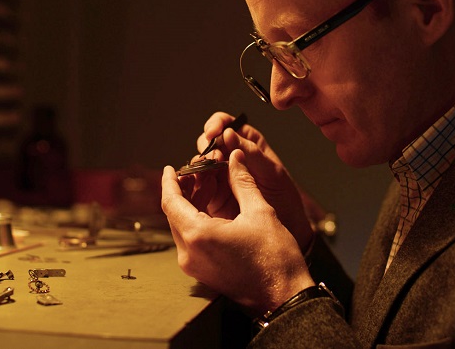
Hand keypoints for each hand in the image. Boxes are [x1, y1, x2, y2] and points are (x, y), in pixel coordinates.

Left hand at [162, 149, 314, 313]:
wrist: (285, 296)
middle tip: (200, 172)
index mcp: (198, 235)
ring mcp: (193, 266)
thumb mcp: (260, 211)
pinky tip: (214, 208)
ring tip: (211, 186)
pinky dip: (197, 221)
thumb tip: (235, 158)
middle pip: (174, 214)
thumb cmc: (275, 258)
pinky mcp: (202, 272)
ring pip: (182, 226)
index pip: (171, 202)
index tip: (171, 168)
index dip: (169, 182)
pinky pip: (191, 240)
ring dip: (191, 205)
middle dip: (184, 190)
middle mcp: (189, 253)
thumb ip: (242, 181)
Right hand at [187, 112, 313, 251]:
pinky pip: (197, 187)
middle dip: (207, 147)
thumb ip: (252, 154)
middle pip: (208, 143)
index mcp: (248, 145)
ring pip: (200, 164)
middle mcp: (230, 159)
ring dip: (200, 166)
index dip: (216, 124)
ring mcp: (219, 178)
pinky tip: (201, 187)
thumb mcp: (273, 174)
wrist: (287, 232)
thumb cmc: (285, 200)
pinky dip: (194, 184)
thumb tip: (228, 133)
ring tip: (208, 173)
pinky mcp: (212, 197)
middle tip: (213, 157)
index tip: (213, 132)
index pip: (226, 125)